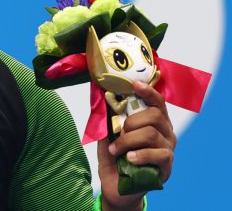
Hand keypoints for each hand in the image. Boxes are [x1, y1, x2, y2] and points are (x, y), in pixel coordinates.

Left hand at [98, 81, 175, 209]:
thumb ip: (109, 120)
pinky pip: (158, 154)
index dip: (148, 91)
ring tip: (116, 150)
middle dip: (130, 122)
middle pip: (154, 115)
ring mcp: (168, 149)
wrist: (117, 187)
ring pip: (151, 134)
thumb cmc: (116, 159)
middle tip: (119, 134)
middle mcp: (165, 133)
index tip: (134, 84)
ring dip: (127, 141)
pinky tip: (129, 159)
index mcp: (154, 122)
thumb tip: (104, 100)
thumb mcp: (108, 137)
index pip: (157, 102)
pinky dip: (139, 155)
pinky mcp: (167, 166)